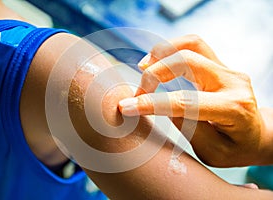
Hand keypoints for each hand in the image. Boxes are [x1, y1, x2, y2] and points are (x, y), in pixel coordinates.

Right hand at [119, 35, 272, 166]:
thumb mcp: (212, 152)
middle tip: (137, 93)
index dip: (152, 103)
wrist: (257, 135)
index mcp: (233, 108)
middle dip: (154, 74)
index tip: (127, 106)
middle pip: (186, 62)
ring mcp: (227, 69)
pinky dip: (171, 49)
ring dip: (161, 53)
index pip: (185, 101)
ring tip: (143, 67)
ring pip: (191, 45)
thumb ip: (186, 127)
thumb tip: (160, 104)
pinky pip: (194, 45)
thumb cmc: (236, 148)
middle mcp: (232, 82)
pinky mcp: (220, 64)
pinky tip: (157, 61)